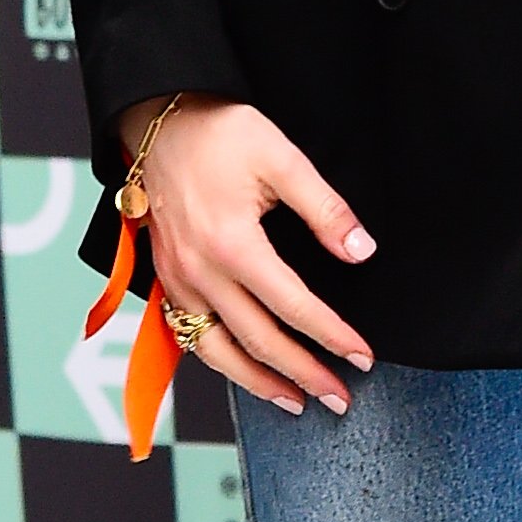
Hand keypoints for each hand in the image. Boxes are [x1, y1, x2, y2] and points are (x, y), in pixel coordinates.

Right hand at [115, 95, 375, 415]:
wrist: (159, 121)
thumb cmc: (221, 133)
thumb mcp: (282, 157)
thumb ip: (325, 209)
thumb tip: (361, 251)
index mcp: (233, 246)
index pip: (294, 307)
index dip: (332, 336)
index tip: (362, 356)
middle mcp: (200, 274)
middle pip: (259, 342)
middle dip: (304, 373)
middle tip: (341, 397)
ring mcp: (178, 282)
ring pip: (219, 353)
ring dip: (260, 383)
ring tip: (296, 401)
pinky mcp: (165, 280)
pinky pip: (191, 337)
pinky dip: (222, 362)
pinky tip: (245, 370)